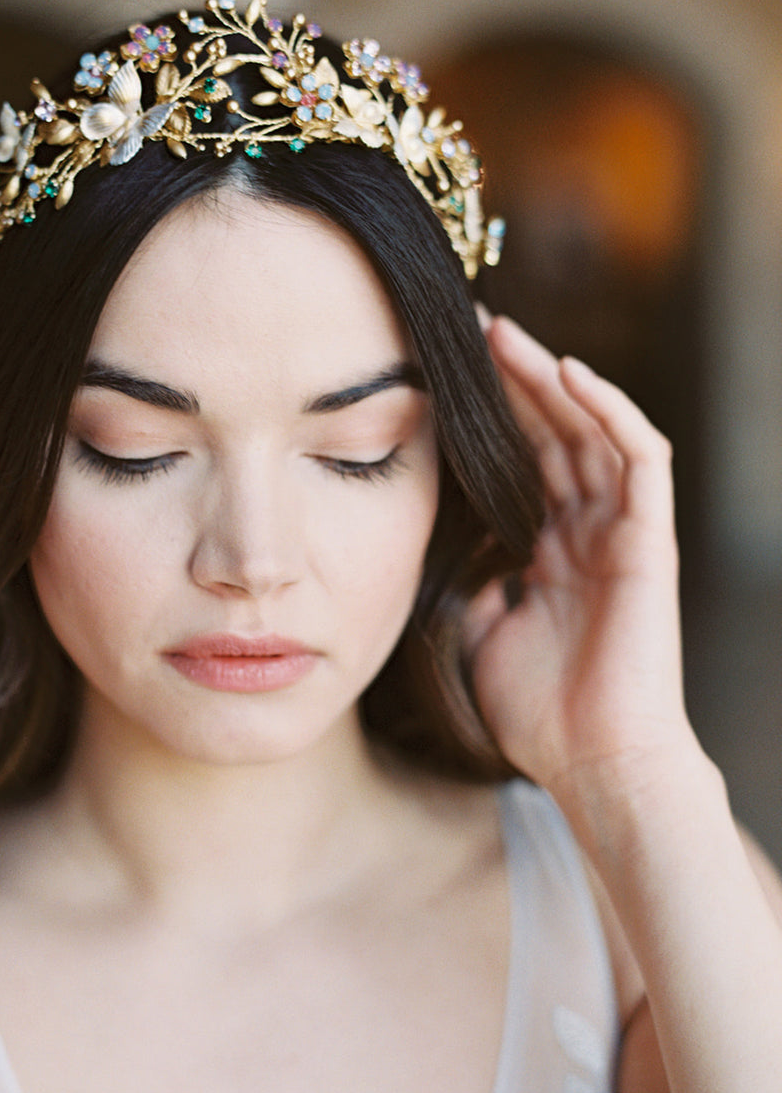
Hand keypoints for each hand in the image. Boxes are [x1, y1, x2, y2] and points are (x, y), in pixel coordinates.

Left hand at [466, 313, 697, 818]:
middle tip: (469, 330)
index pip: (523, 463)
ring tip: (506, 335)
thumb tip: (455, 555)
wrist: (594, 762)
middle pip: (554, 433)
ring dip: (553, 379)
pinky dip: (609, 411)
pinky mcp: (650, 539)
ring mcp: (623, 532)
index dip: (491, 417)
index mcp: (554, 551)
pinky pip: (637, 458)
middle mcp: (590, 531)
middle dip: (515, 381)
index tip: (443, 376)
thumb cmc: (543, 713)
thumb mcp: (484, 635)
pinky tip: (570, 373)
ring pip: (593, 431)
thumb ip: (476, 586)